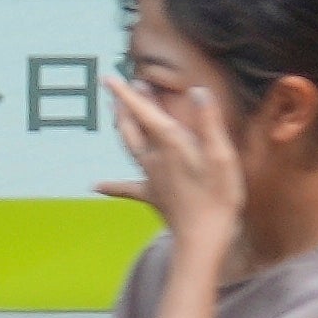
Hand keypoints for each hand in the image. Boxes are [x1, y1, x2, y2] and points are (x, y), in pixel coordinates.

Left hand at [96, 69, 250, 251]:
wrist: (202, 240)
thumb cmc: (217, 198)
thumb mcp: (221, 157)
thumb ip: (209, 122)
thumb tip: (197, 91)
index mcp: (172, 145)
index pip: (145, 113)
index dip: (127, 94)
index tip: (109, 77)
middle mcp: (156, 159)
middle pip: (132, 127)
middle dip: (123, 106)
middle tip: (116, 88)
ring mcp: (152, 178)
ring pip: (130, 148)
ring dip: (121, 128)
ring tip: (114, 114)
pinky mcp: (154, 197)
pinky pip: (128, 189)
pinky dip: (112, 185)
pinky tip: (96, 186)